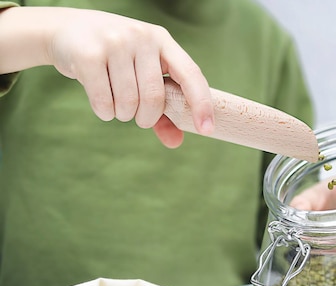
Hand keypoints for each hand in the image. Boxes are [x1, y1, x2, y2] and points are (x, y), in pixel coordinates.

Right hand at [0, 7, 213, 147]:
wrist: (67, 31)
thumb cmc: (115, 60)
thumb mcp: (141, 75)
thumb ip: (162, 110)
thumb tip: (177, 142)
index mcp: (163, 41)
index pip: (191, 74)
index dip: (201, 104)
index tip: (207, 129)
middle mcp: (142, 37)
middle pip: (155, 97)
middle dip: (146, 118)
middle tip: (138, 118)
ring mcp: (115, 42)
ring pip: (128, 102)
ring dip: (123, 115)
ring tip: (116, 105)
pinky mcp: (88, 54)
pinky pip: (104, 101)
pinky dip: (104, 112)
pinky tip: (102, 104)